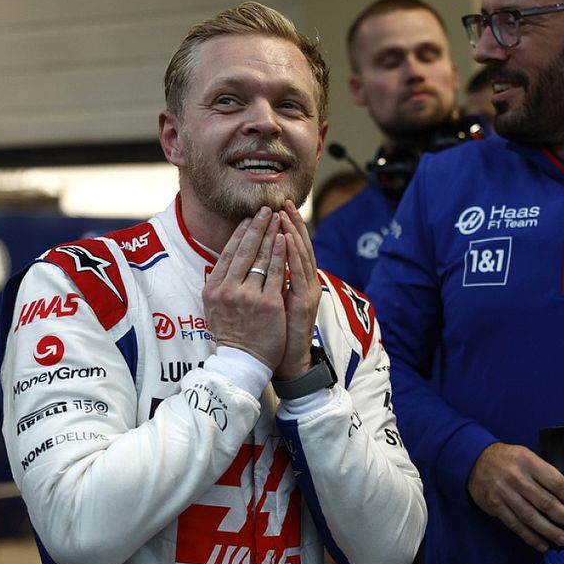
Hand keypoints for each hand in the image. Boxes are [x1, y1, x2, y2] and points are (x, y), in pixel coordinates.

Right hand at [202, 207, 287, 369]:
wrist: (243, 362)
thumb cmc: (232, 334)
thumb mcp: (214, 307)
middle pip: (244, 251)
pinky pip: (276, 272)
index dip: (240, 234)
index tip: (249, 219)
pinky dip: (281, 252)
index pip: (228, 254)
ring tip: (278, 218)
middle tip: (266, 209)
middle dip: (257, 227)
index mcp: (213, 289)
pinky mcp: (268, 304)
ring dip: (271, 234)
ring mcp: (248, 297)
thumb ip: (220, 284)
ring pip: (261, 258)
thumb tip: (226, 260)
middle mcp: (228, 290)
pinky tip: (285, 239)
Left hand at [273, 201, 321, 379]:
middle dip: (291, 223)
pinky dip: (292, 255)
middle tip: (284, 202)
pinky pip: (298, 273)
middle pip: (299, 246)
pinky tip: (286, 240)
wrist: (287, 360)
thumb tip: (257, 262)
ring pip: (301, 256)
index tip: (278, 208)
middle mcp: (305, 282)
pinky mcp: (304, 302)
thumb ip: (270, 281)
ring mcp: (306, 291)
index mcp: (297, 281)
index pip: (292, 248)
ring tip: (285, 214)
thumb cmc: (276, 332)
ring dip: (293, 233)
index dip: (287, 228)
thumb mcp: (273, 301)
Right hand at [468, 442, 563, 551]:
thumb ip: (543, 471)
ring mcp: (505, 493)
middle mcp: (516, 477)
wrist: (475, 461)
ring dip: (550, 530)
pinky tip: (542, 544)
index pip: (554, 481)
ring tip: (563, 538)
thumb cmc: (507, 459)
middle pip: (546, 502)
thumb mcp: (526, 455)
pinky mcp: (496, 506)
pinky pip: (516, 525)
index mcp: (527, 461)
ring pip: (532, 517)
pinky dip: (531, 537)